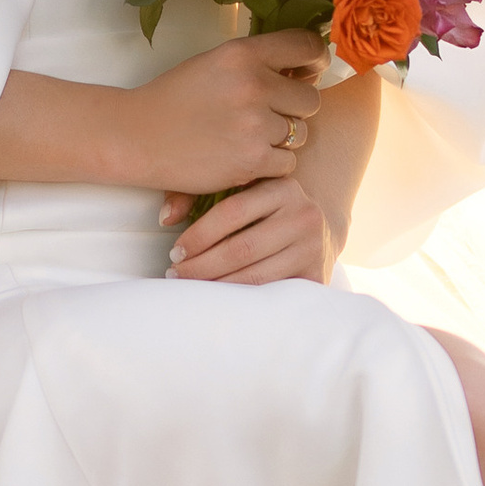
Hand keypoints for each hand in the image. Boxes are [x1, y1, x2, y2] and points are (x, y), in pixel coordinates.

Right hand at [115, 33, 326, 199]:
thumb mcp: (214, 62)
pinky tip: (243, 157)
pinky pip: (288, 164)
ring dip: (280, 139)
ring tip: (246, 137)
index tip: (309, 72)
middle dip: (294, 109)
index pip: (307, 47)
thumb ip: (257, 62)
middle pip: (310, 99)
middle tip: (267, 114)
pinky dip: (270, 165)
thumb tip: (306, 71)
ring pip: (300, 134)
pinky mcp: (251, 161)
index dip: (316, 60)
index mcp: (242, 53)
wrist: (136, 136)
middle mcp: (253, 85)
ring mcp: (254, 125)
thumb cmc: (174, 98)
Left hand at [162, 172, 336, 287]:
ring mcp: (313, 247)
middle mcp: (304, 215)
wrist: (318, 229)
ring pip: (256, 275)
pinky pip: (271, 292)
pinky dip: (241, 298)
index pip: (232, 211)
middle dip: (202, 266)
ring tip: (192, 286)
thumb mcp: (242, 190)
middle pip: (242, 248)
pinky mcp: (316, 276)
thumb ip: (199, 195)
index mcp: (282, 187)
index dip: (199, 235)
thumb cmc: (265, 209)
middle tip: (176, 274)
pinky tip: (220, 297)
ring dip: (217, 285)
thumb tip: (166, 218)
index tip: (175, 251)